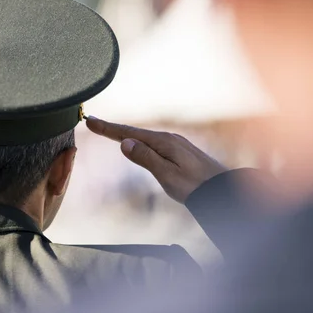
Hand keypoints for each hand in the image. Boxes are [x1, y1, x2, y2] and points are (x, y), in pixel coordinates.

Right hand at [86, 117, 227, 202]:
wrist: (222, 191)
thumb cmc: (195, 186)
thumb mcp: (167, 174)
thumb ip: (145, 158)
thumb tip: (125, 143)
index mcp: (163, 142)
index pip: (128, 133)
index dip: (107, 128)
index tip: (90, 121)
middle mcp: (168, 139)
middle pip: (134, 132)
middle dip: (112, 128)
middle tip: (93, 123)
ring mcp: (175, 144)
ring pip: (143, 137)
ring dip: (124, 133)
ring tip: (109, 131)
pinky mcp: (180, 152)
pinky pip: (152, 143)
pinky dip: (138, 140)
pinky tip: (137, 143)